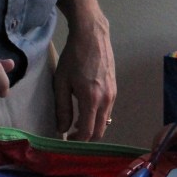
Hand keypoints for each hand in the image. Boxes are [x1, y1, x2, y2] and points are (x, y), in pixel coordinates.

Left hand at [53, 24, 116, 140]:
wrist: (92, 35)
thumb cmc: (73, 57)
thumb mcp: (61, 82)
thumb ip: (62, 108)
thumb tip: (62, 128)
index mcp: (91, 99)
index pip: (88, 132)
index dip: (77, 141)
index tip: (66, 141)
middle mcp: (106, 100)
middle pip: (100, 131)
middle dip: (86, 137)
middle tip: (72, 135)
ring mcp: (113, 94)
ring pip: (105, 121)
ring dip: (93, 126)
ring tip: (77, 121)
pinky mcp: (115, 88)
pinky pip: (108, 110)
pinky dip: (98, 115)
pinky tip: (86, 108)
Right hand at [158, 111, 176, 156]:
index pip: (174, 129)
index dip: (164, 137)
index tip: (157, 147)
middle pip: (166, 132)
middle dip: (157, 142)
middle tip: (153, 157)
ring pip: (166, 136)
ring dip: (159, 145)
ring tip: (154, 159)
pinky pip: (172, 141)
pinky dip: (165, 148)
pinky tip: (163, 157)